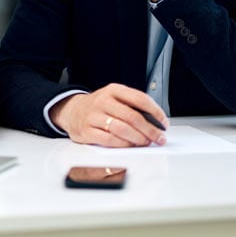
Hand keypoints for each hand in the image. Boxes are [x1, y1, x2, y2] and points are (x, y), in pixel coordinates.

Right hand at [50, 83, 168, 147]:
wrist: (72, 110)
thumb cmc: (100, 106)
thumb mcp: (114, 98)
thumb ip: (133, 106)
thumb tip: (155, 122)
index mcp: (113, 90)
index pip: (139, 98)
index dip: (155, 112)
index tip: (164, 123)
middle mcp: (103, 100)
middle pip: (132, 116)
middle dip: (150, 130)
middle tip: (159, 138)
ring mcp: (93, 116)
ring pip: (121, 129)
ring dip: (138, 139)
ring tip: (146, 143)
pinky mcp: (87, 131)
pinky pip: (109, 140)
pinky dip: (123, 145)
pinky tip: (130, 146)